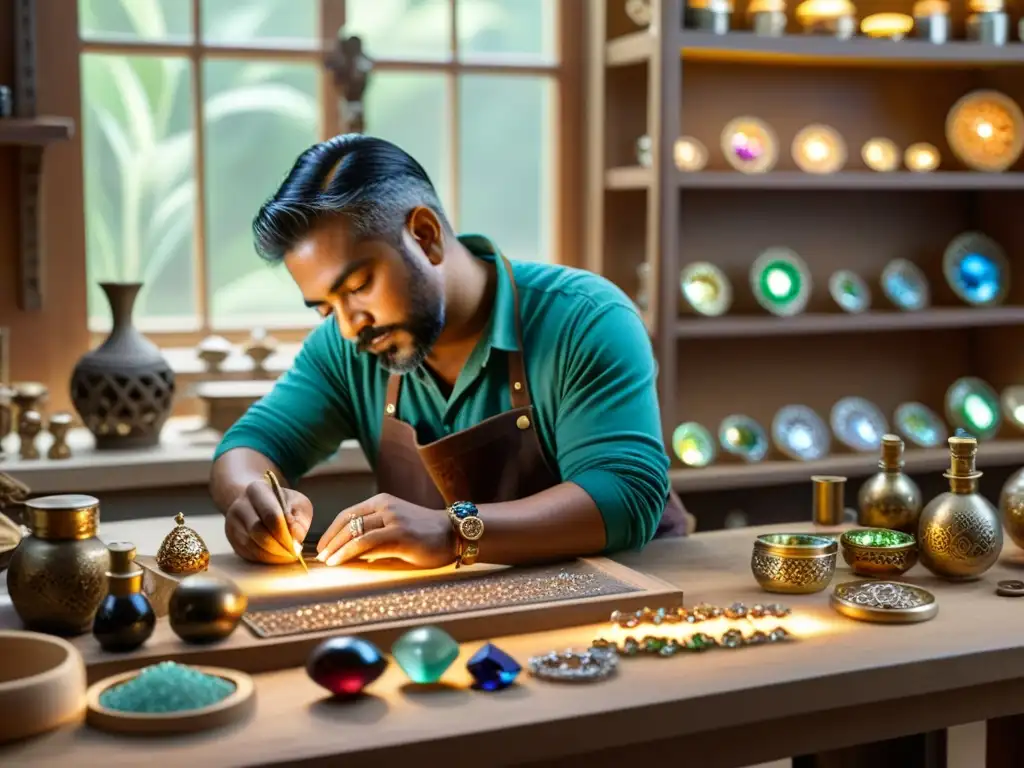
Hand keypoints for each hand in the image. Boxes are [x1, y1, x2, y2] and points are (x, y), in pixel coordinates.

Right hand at [225, 480, 312, 563]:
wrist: (257, 504)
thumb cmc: (283, 503)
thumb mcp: (297, 503)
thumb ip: (299, 519)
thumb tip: (295, 536)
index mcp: (257, 490)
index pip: (270, 514)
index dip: (284, 533)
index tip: (296, 544)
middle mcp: (240, 505)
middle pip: (257, 531)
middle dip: (277, 546)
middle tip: (293, 554)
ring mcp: (232, 523)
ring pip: (251, 545)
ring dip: (271, 555)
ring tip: (287, 556)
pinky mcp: (232, 539)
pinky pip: (248, 553)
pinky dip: (265, 558)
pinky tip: (277, 557)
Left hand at [316, 493, 454, 568]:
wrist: (454, 534)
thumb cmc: (426, 534)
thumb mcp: (396, 527)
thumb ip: (376, 534)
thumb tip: (352, 553)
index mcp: (383, 501)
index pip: (348, 514)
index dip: (332, 531)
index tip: (323, 546)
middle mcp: (386, 506)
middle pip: (348, 522)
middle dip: (330, 540)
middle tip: (320, 556)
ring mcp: (393, 519)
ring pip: (354, 532)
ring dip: (336, 548)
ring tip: (327, 561)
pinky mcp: (399, 534)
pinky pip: (366, 542)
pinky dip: (348, 552)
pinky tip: (339, 561)